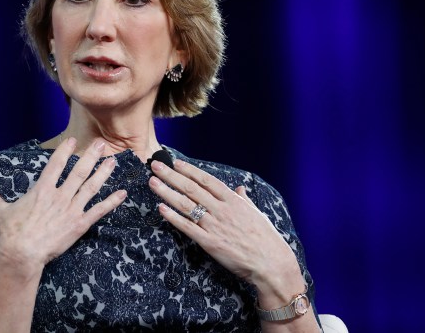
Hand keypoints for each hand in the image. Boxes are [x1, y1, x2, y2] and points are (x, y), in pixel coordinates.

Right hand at [0, 137, 126, 275]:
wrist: (21, 254)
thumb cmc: (10, 233)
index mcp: (42, 190)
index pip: (55, 165)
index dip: (65, 151)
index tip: (73, 141)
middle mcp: (59, 196)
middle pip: (78, 171)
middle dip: (91, 156)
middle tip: (101, 143)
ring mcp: (71, 209)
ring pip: (91, 187)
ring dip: (103, 173)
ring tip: (113, 162)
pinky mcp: (79, 225)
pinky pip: (99, 211)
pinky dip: (111, 202)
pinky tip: (122, 194)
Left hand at [148, 159, 301, 293]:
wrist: (271, 263)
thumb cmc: (266, 239)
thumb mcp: (256, 213)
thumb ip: (244, 200)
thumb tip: (239, 189)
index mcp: (233, 201)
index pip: (207, 180)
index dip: (190, 170)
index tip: (176, 162)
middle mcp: (222, 210)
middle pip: (192, 189)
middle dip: (171, 176)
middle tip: (156, 166)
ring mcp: (215, 226)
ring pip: (186, 205)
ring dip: (167, 192)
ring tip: (153, 183)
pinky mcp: (210, 243)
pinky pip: (187, 228)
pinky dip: (173, 217)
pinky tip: (161, 209)